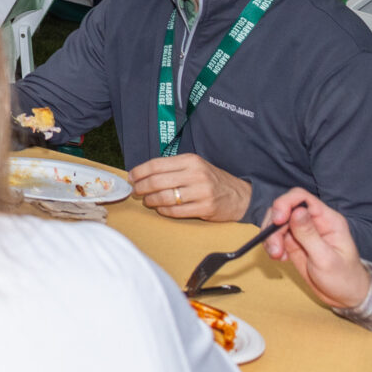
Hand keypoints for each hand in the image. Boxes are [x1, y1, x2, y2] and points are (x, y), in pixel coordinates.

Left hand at [127, 153, 251, 222]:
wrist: (240, 196)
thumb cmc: (212, 180)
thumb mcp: (194, 166)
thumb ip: (172, 168)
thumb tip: (143, 173)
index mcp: (190, 160)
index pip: (156, 165)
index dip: (139, 172)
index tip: (131, 177)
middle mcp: (196, 174)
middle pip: (157, 181)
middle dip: (141, 187)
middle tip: (136, 191)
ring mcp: (201, 192)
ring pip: (164, 197)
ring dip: (151, 200)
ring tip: (147, 201)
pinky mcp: (205, 208)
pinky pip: (176, 211)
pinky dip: (164, 211)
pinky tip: (161, 209)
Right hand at [264, 187, 371, 311]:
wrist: (346, 297)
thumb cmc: (343, 278)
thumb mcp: (326, 258)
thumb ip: (309, 235)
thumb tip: (296, 211)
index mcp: (327, 219)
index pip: (301, 198)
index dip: (285, 204)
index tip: (277, 221)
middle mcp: (313, 221)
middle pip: (284, 209)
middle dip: (274, 226)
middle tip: (275, 249)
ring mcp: (302, 232)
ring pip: (277, 223)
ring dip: (271, 238)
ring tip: (277, 256)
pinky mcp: (294, 243)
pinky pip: (276, 236)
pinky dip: (272, 246)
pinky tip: (280, 259)